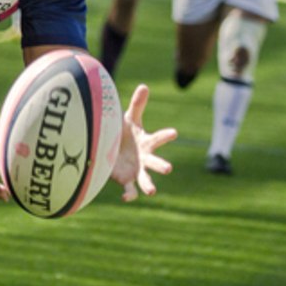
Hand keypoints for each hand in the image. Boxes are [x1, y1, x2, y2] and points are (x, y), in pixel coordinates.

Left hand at [110, 85, 176, 202]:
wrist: (111, 148)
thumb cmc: (124, 133)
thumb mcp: (130, 119)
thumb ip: (138, 105)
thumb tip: (144, 86)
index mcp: (147, 143)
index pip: (158, 138)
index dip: (165, 136)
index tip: (174, 133)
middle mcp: (145, 158)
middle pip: (155, 162)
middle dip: (161, 165)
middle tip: (168, 168)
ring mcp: (137, 171)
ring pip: (145, 179)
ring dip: (149, 185)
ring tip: (152, 191)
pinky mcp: (126, 180)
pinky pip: (130, 190)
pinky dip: (130, 195)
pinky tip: (125, 199)